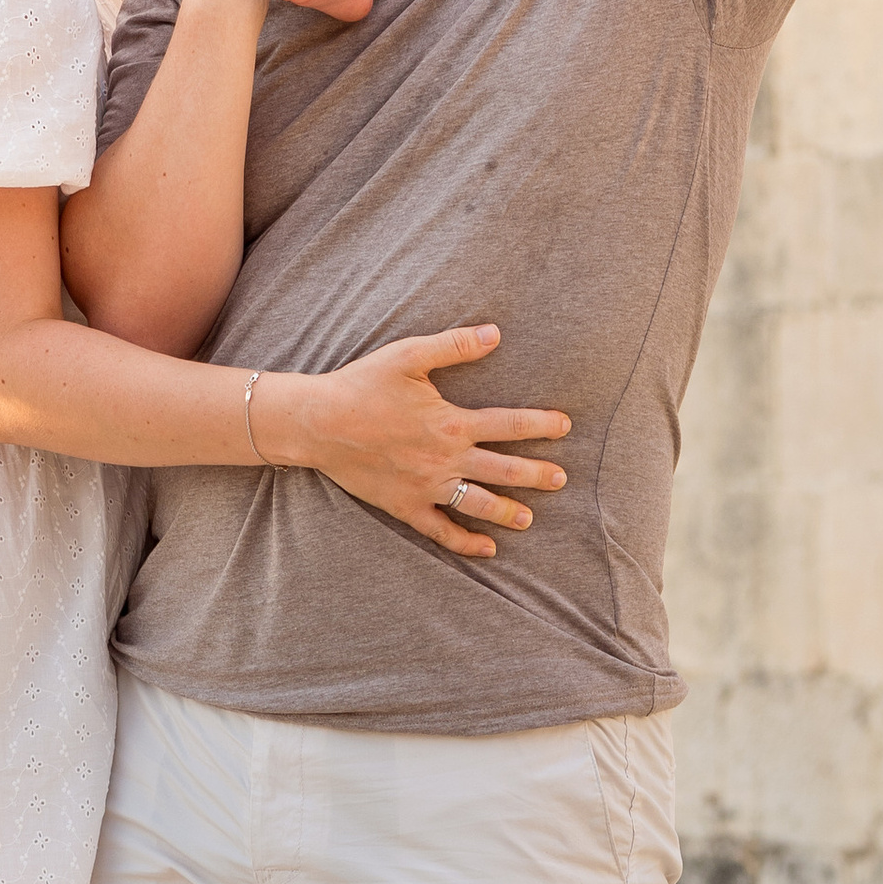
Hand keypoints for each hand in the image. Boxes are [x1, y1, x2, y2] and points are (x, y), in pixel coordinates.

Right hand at [272, 324, 569, 556]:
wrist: (317, 423)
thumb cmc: (361, 385)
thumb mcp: (408, 356)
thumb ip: (454, 346)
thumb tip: (495, 333)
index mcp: (451, 422)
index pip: (510, 425)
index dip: (541, 425)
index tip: (565, 426)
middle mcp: (446, 458)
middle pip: (504, 470)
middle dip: (537, 475)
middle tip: (561, 478)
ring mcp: (426, 486)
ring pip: (478, 504)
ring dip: (507, 512)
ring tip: (529, 518)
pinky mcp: (404, 505)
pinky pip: (441, 530)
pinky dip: (465, 543)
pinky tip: (486, 549)